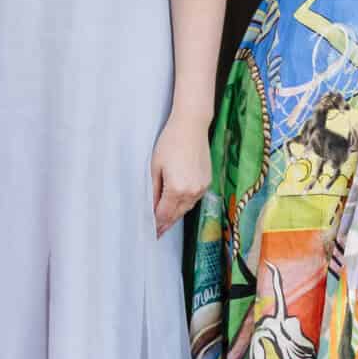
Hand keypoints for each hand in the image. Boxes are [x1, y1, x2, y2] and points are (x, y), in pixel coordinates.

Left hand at [150, 108, 210, 237]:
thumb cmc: (170, 142)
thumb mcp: (155, 167)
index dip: (156, 224)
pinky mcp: (207, 181)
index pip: (164, 214)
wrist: (192, 126)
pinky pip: (194, 198)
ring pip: (187, 208)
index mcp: (176, 189)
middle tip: (158, 232)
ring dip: (176, 214)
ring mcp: (201, 187)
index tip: (151, 232)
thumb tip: (150, 207)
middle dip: (166, 223)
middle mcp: (192, 191)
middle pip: (177, 214)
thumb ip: (153, 190)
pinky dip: (185, 204)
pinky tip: (178, 205)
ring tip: (166, 222)